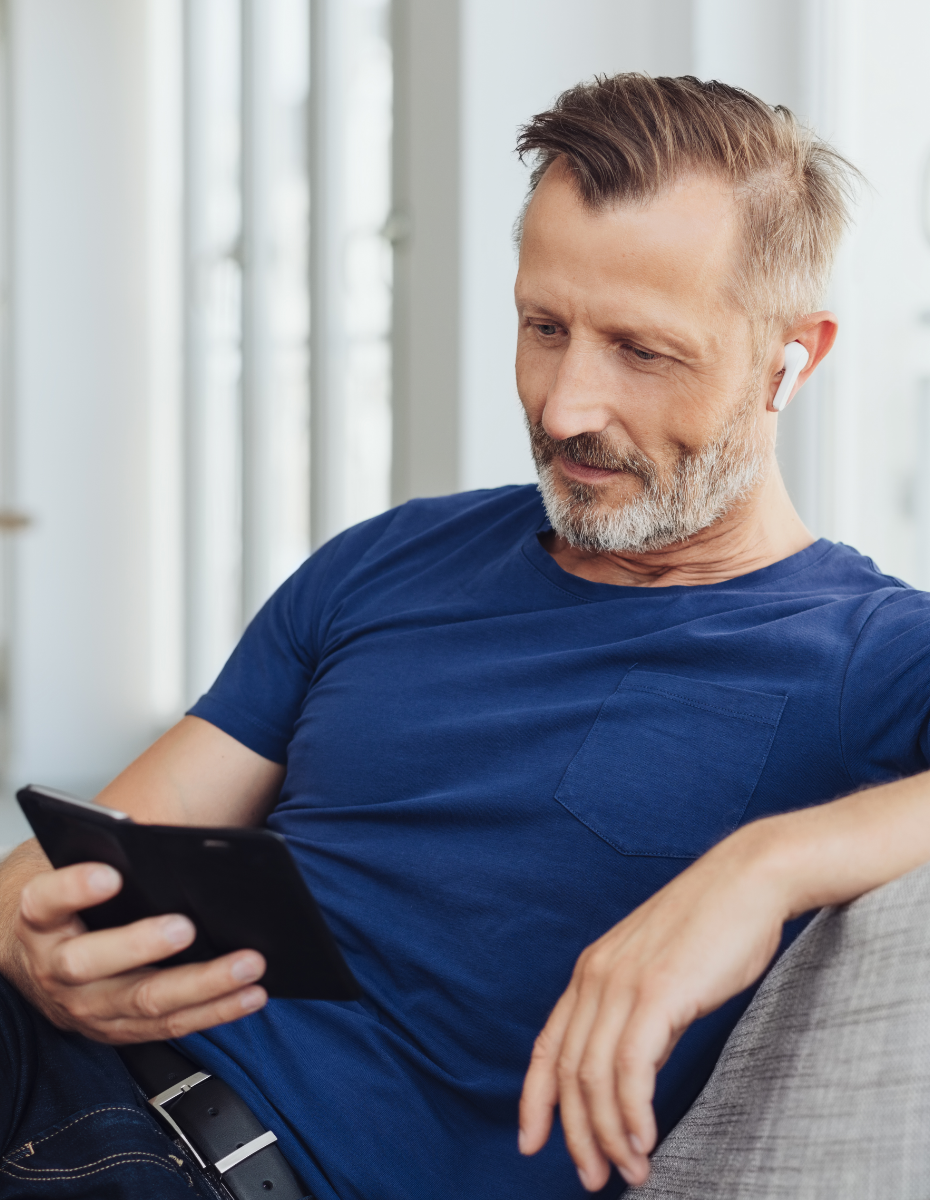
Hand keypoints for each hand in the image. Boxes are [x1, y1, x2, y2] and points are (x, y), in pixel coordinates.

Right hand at [11, 860, 267, 1042]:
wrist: (43, 960)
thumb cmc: (75, 907)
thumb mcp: (76, 880)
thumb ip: (108, 863)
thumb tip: (168, 844)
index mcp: (40, 919)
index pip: (47, 900)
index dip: (74, 888)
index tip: (111, 874)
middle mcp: (55, 967)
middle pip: (90, 962)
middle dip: (141, 945)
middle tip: (187, 927)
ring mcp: (88, 1006)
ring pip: (144, 1000)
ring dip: (202, 985)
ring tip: (247, 965)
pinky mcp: (120, 1030)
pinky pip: (171, 1024)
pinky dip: (216, 1010)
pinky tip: (251, 994)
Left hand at [518, 825, 788, 1189]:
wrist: (750, 880)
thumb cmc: (716, 926)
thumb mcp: (660, 971)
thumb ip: (640, 1015)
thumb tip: (636, 1069)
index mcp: (591, 970)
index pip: (548, 1046)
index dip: (535, 1100)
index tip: (531, 1142)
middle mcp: (596, 976)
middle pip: (569, 1072)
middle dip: (576, 1133)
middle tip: (593, 1177)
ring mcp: (622, 983)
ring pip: (595, 1078)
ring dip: (609, 1134)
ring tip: (630, 1169)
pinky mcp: (656, 992)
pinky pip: (630, 1069)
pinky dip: (633, 1113)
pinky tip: (645, 1139)